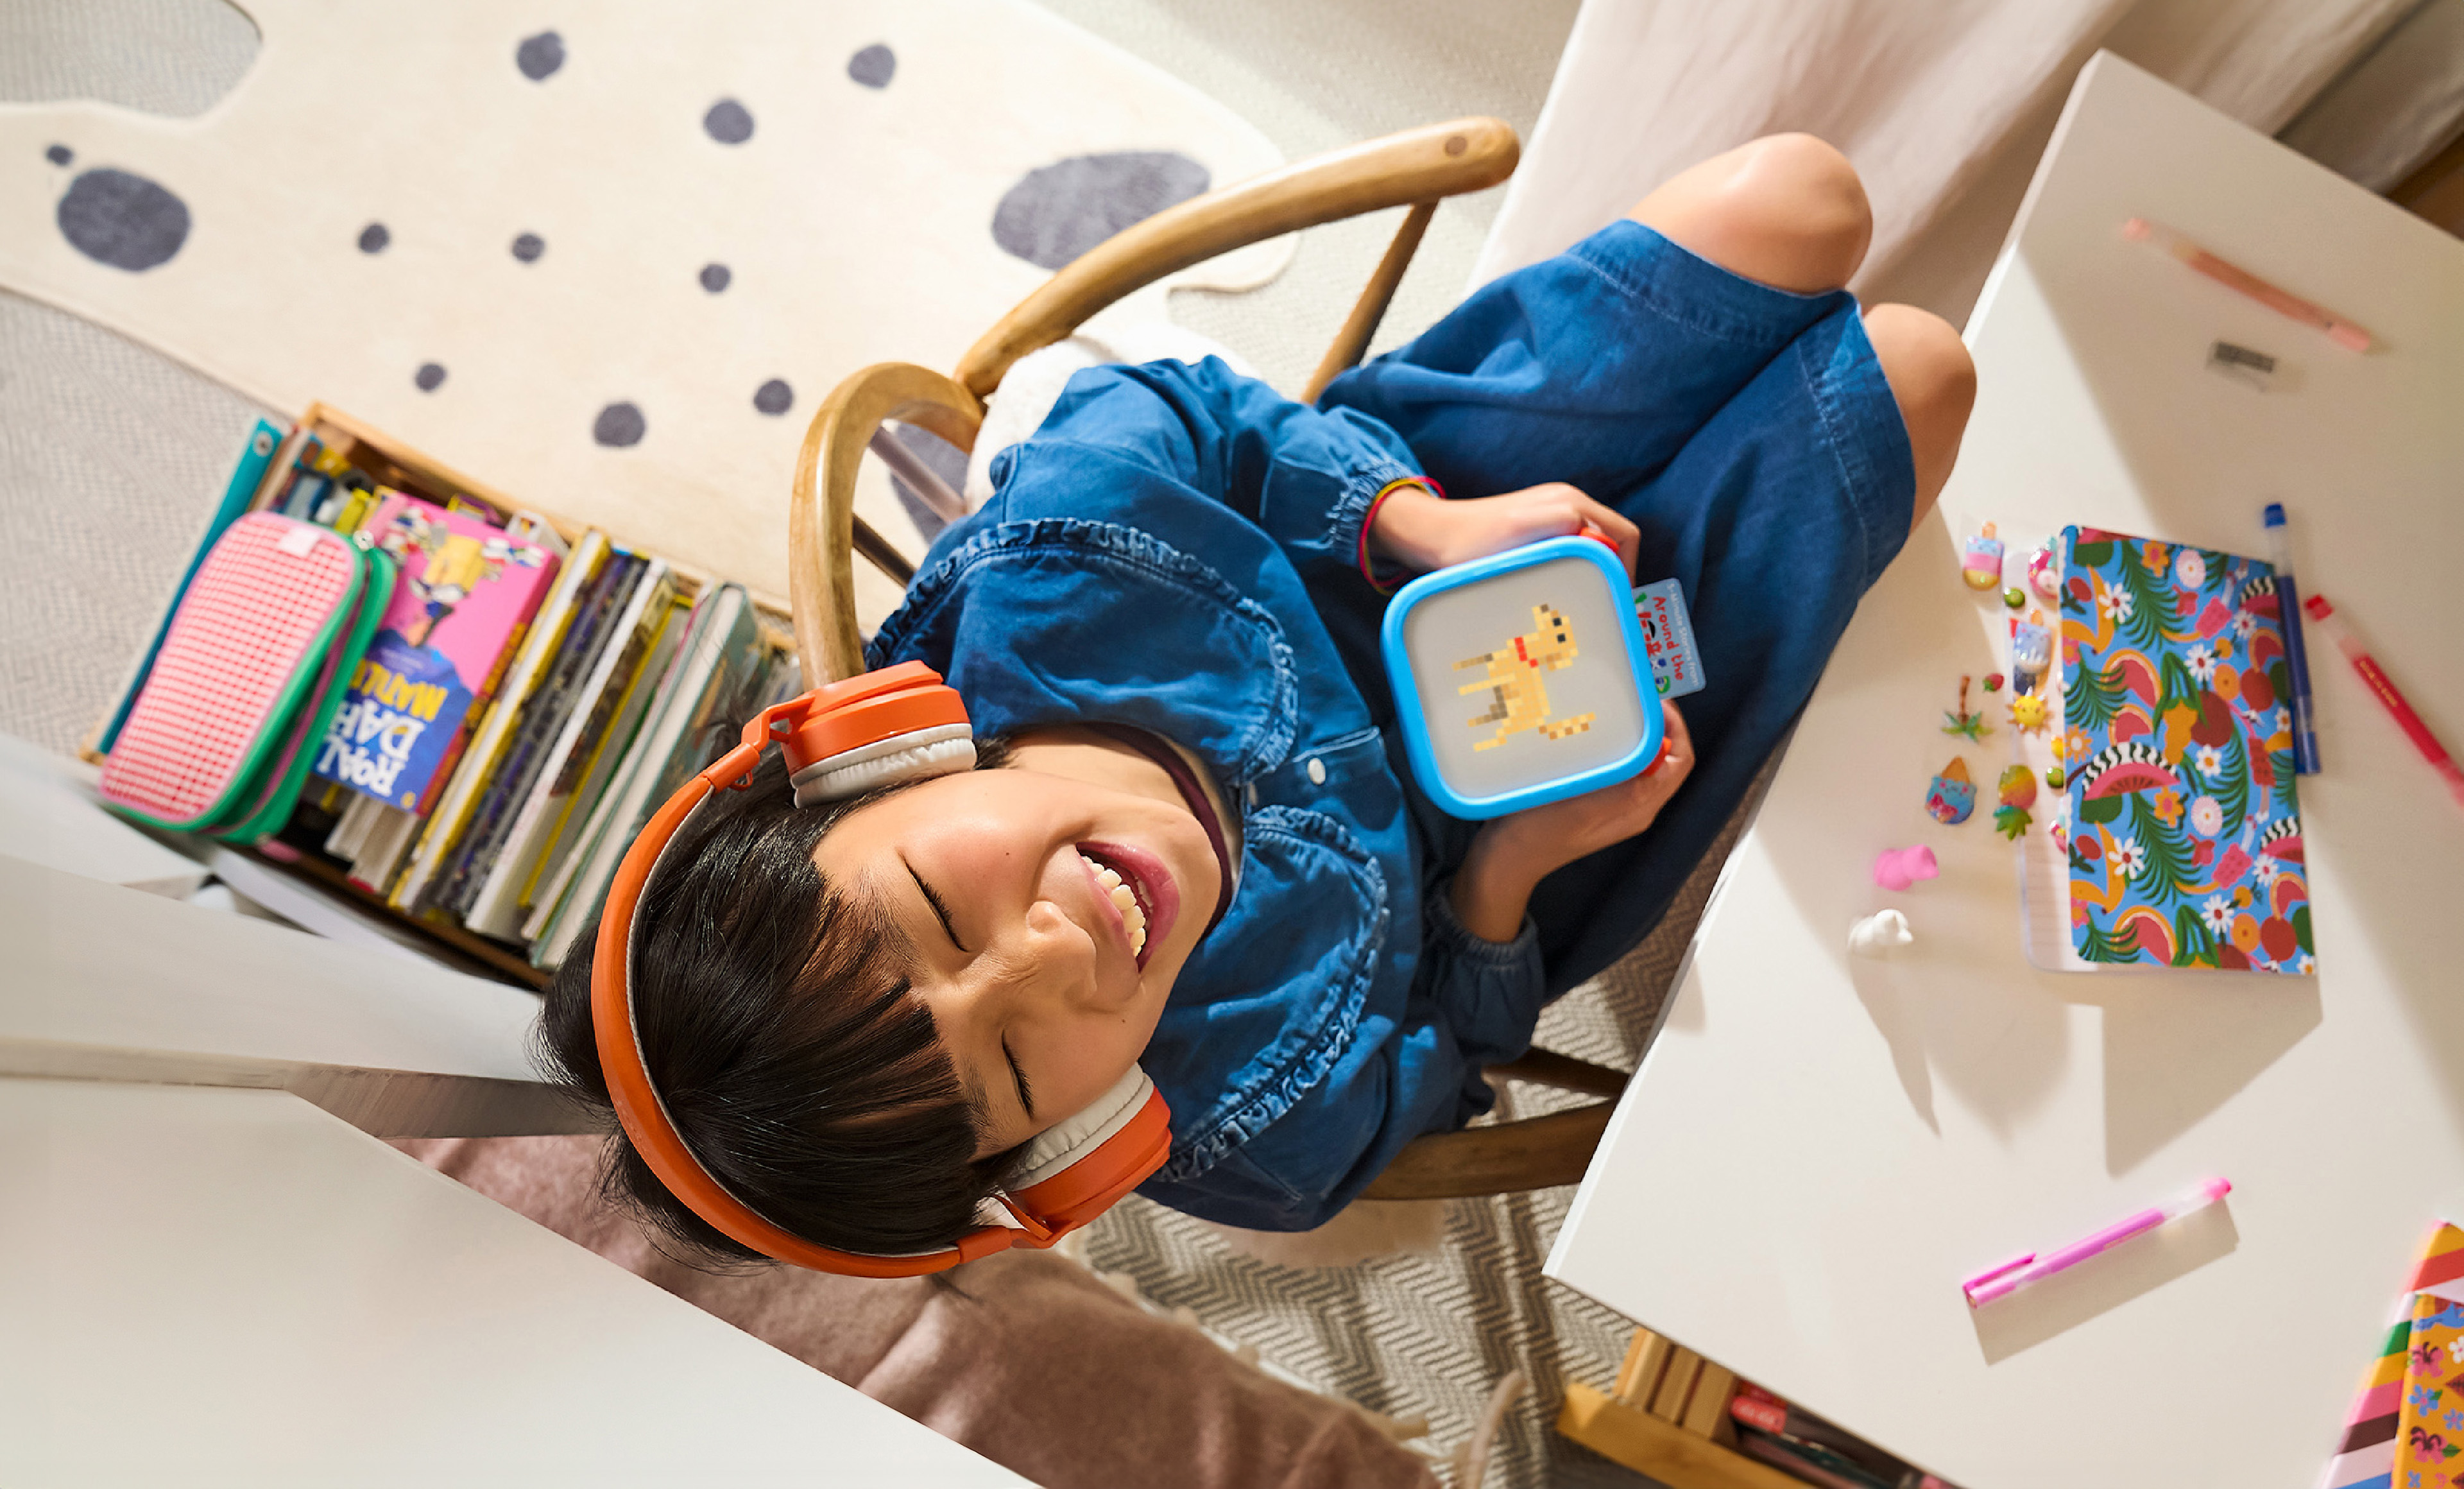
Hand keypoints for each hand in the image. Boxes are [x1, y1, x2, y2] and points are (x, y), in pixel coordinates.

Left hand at [1371, 481, 1640, 579]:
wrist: (1429, 536)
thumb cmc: (1468, 541)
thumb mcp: (1520, 535)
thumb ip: (1563, 529)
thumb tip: (1602, 541)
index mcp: (1570, 503)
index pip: (1624, 536)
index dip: (1627, 570)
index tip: (1614, 601)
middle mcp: (1565, 505)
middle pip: (1611, 543)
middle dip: (1611, 575)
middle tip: (1598, 609)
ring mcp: (1549, 518)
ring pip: (1591, 551)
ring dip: (1589, 577)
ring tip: (1577, 606)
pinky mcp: (1535, 532)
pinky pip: (1569, 553)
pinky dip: (1571, 574)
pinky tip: (1555, 594)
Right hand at [1447, 703, 1694, 942]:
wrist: (1506, 858)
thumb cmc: (1540, 835)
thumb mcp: (1585, 809)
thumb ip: (1626, 788)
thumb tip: (1660, 757)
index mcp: (1640, 808)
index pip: (1680, 762)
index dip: (1675, 728)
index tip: (1654, 701)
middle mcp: (1635, 805)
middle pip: (1664, 756)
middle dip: (1654, 723)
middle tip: (1631, 695)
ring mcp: (1615, 801)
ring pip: (1640, 758)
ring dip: (1632, 731)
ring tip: (1612, 707)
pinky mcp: (1594, 797)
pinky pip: (1616, 764)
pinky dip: (1612, 742)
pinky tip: (1589, 730)